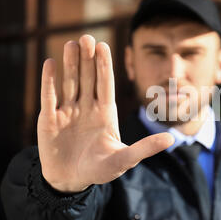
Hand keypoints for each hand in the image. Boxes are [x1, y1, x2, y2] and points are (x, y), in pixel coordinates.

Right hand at [37, 35, 173, 192]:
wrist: (71, 181)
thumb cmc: (99, 170)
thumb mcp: (124, 159)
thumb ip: (145, 148)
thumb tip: (171, 139)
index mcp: (105, 113)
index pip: (106, 84)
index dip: (104, 65)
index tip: (103, 46)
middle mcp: (87, 108)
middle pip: (88, 78)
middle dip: (87, 59)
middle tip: (86, 38)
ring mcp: (67, 112)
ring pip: (70, 82)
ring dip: (70, 64)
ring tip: (71, 44)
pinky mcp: (49, 119)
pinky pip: (49, 97)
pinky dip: (49, 81)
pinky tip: (50, 63)